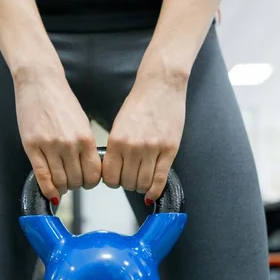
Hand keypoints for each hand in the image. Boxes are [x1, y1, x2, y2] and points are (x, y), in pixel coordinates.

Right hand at [14, 65, 100, 204]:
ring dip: (62, 187)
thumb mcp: (82, 123)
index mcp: (85, 138)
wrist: (40, 83)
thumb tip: (87, 169)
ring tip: (61, 183)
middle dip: (76, 185)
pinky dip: (47, 188)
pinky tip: (51, 191)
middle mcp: (69, 144)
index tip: (87, 181)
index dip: (91, 183)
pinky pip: (42, 176)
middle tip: (72, 182)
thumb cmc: (61, 101)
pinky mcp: (32, 147)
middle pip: (77, 180)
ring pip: (60, 181)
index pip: (93, 174)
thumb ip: (86, 146)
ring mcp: (50, 146)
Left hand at [102, 67, 186, 203]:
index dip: (112, 182)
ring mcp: (152, 149)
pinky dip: (155, 190)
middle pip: (126, 183)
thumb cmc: (140, 103)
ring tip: (142, 179)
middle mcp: (133, 147)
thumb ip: (117, 148)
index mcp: (117, 140)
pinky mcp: (169, 150)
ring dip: (141, 187)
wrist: (161, 86)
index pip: (109, 176)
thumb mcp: (120, 125)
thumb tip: (115, 171)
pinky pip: (160, 179)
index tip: (116, 179)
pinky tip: (152, 193)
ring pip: (143, 183)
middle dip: (127, 184)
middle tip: (131, 178)